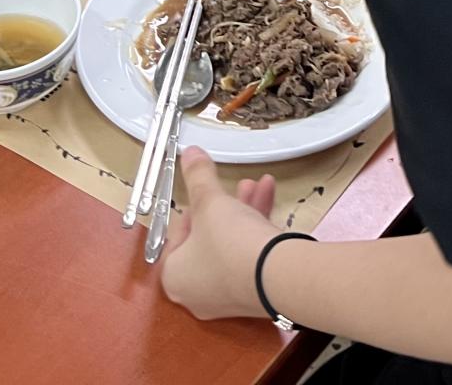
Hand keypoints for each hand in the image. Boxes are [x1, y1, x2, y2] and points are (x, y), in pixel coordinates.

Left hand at [162, 148, 283, 319]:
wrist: (276, 276)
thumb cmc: (229, 243)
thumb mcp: (209, 201)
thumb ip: (198, 176)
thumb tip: (190, 154)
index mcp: (174, 276)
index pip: (176, 237)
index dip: (191, 210)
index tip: (204, 195)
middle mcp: (197, 293)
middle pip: (207, 240)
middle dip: (225, 206)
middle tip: (235, 187)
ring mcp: (228, 298)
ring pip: (232, 246)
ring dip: (244, 212)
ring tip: (257, 185)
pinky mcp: (255, 294)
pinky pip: (251, 258)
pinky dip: (258, 230)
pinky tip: (270, 199)